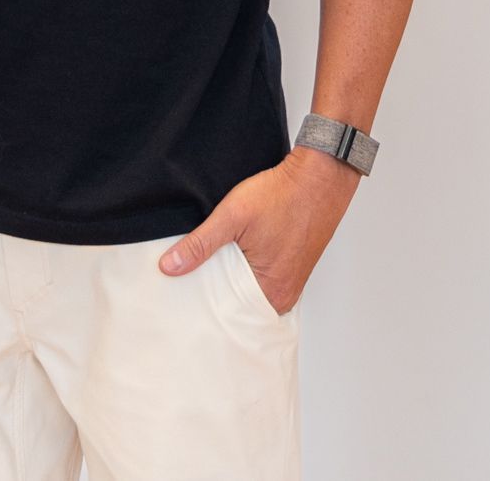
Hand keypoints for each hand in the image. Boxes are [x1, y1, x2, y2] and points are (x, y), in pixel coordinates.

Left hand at [158, 148, 358, 312]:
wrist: (320, 176)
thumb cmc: (283, 195)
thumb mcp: (232, 216)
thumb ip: (200, 244)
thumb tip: (170, 267)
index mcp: (271, 291)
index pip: (228, 314)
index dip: (204, 305)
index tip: (185, 296)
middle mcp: (285, 294)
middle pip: (241, 305)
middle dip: (218, 295)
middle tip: (192, 282)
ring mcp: (293, 281)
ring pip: (253, 291)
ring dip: (234, 281)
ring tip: (213, 267)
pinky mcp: (296, 267)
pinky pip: (267, 280)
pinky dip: (250, 272)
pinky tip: (237, 257)